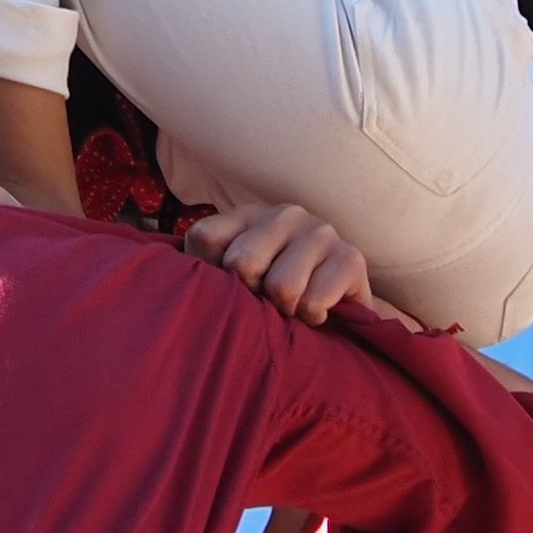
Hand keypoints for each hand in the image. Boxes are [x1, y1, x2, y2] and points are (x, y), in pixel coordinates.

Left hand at [181, 197, 376, 324]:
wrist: (340, 309)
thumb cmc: (273, 297)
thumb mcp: (234, 279)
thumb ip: (205, 274)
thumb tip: (182, 286)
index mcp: (248, 215)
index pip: (205, 237)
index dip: (211, 275)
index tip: (228, 289)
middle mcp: (285, 214)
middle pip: (242, 262)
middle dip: (251, 296)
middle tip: (265, 303)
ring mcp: (320, 230)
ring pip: (281, 286)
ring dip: (284, 312)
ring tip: (291, 309)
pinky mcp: (350, 257)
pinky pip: (313, 301)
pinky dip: (311, 318)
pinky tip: (315, 313)